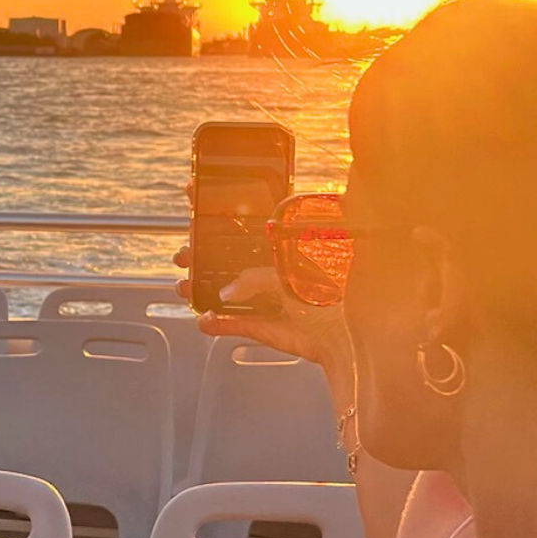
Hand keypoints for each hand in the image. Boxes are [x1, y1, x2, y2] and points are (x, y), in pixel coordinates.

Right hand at [173, 176, 351, 369]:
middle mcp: (275, 271)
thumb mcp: (292, 274)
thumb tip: (227, 290)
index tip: (197, 198)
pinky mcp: (267, 328)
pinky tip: (204, 319)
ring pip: (226, 291)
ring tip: (186, 286)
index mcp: (286, 248)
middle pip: (229, 258)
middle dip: (201, 254)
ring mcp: (269, 299)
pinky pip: (235, 324)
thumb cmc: (338, 298)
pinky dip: (216, 323)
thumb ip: (256, 278)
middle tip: (185, 251)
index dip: (222, 212)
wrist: (350, 339)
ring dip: (201, 288)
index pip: (249, 224)